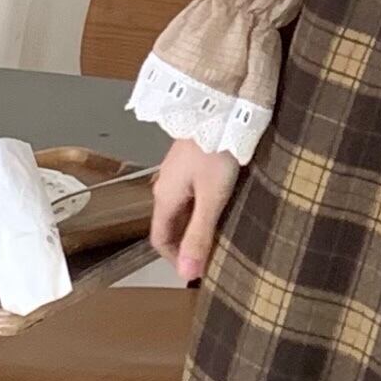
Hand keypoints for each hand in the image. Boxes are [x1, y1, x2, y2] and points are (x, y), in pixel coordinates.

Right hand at [150, 138, 240, 281]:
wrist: (219, 107)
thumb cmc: (215, 151)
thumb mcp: (211, 198)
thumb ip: (199, 235)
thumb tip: (186, 273)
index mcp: (164, 197)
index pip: (158, 238)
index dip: (174, 258)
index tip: (196, 270)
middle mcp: (165, 185)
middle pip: (169, 224)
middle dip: (186, 243)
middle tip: (212, 254)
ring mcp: (177, 171)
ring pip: (181, 207)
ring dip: (196, 224)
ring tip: (221, 232)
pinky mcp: (191, 160)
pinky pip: (191, 191)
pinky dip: (202, 205)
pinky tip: (222, 203)